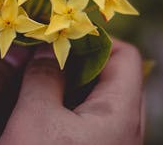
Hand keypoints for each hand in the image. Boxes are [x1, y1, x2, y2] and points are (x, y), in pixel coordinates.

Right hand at [0, 39, 144, 144]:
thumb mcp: (34, 117)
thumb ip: (43, 74)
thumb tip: (44, 47)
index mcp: (122, 113)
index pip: (125, 55)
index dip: (95, 37)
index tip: (60, 34)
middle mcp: (127, 129)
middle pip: (116, 76)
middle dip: (81, 59)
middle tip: (48, 52)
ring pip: (102, 99)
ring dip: (73, 81)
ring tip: (40, 74)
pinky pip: (93, 120)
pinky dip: (71, 104)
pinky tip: (42, 102)